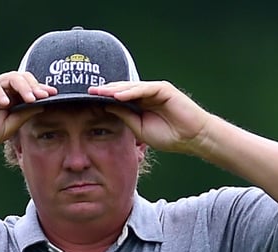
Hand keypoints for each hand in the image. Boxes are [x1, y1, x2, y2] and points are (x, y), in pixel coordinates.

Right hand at [0, 72, 55, 154]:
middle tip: (44, 95)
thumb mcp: (7, 128)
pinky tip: (6, 103)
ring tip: (30, 98)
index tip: (54, 95)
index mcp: (11, 100)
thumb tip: (42, 105)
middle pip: (23, 79)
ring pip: (10, 78)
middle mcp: (3, 90)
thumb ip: (23, 116)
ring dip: (23, 87)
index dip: (42, 91)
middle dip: (35, 86)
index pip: (29, 90)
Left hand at [92, 81, 212, 155]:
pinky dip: (131, 91)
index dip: (104, 98)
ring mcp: (155, 90)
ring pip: (131, 87)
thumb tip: (106, 106)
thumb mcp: (138, 128)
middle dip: (105, 90)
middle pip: (122, 89)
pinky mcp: (164, 89)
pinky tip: (118, 95)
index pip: (119, 97)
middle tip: (88, 91)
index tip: (87, 100)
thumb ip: (124, 115)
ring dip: (115, 89)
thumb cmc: (168, 135)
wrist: (190, 138)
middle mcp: (146, 94)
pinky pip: (144, 89)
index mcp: (140, 104)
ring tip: (99, 92)